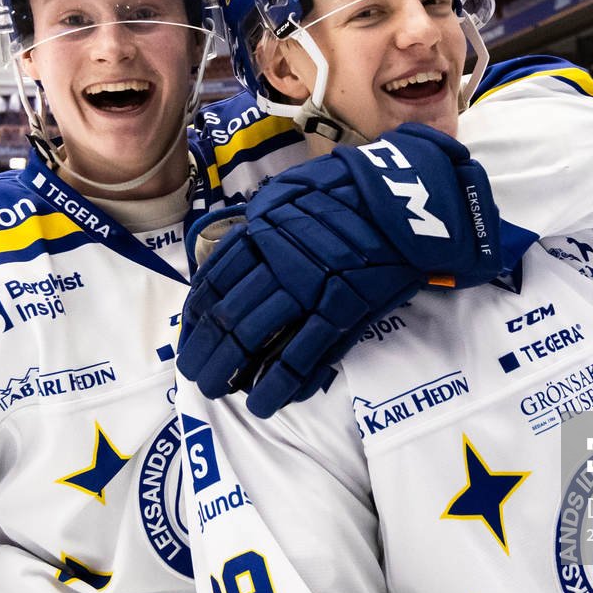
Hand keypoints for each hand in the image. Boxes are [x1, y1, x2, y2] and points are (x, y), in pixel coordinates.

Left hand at [180, 123, 505, 416]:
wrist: (404, 198)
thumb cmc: (349, 191)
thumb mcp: (294, 190)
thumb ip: (263, 218)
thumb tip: (240, 242)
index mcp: (263, 233)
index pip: (214, 282)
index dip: (196, 316)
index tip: (188, 336)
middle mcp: (278, 264)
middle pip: (227, 315)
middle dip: (205, 350)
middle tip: (192, 374)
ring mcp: (309, 291)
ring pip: (255, 338)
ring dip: (229, 369)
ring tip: (216, 391)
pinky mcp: (342, 313)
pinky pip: (302, 355)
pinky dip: (278, 383)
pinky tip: (262, 402)